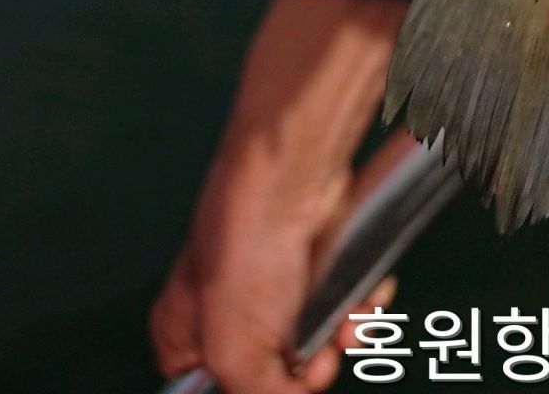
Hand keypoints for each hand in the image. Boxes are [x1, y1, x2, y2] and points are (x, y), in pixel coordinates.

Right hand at [150, 0, 408, 393]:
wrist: (293, 176)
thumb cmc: (245, 244)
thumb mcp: (236, 351)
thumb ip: (256, 393)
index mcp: (185, 332)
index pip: (208, 386)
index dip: (252, 393)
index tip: (279, 388)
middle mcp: (228, 308)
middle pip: (272, 367)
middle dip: (308, 367)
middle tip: (320, 359)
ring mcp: (273, 281)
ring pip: (314, 334)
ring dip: (342, 333)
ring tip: (347, 323)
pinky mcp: (314, 258)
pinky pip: (342, 298)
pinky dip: (359, 301)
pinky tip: (363, 295)